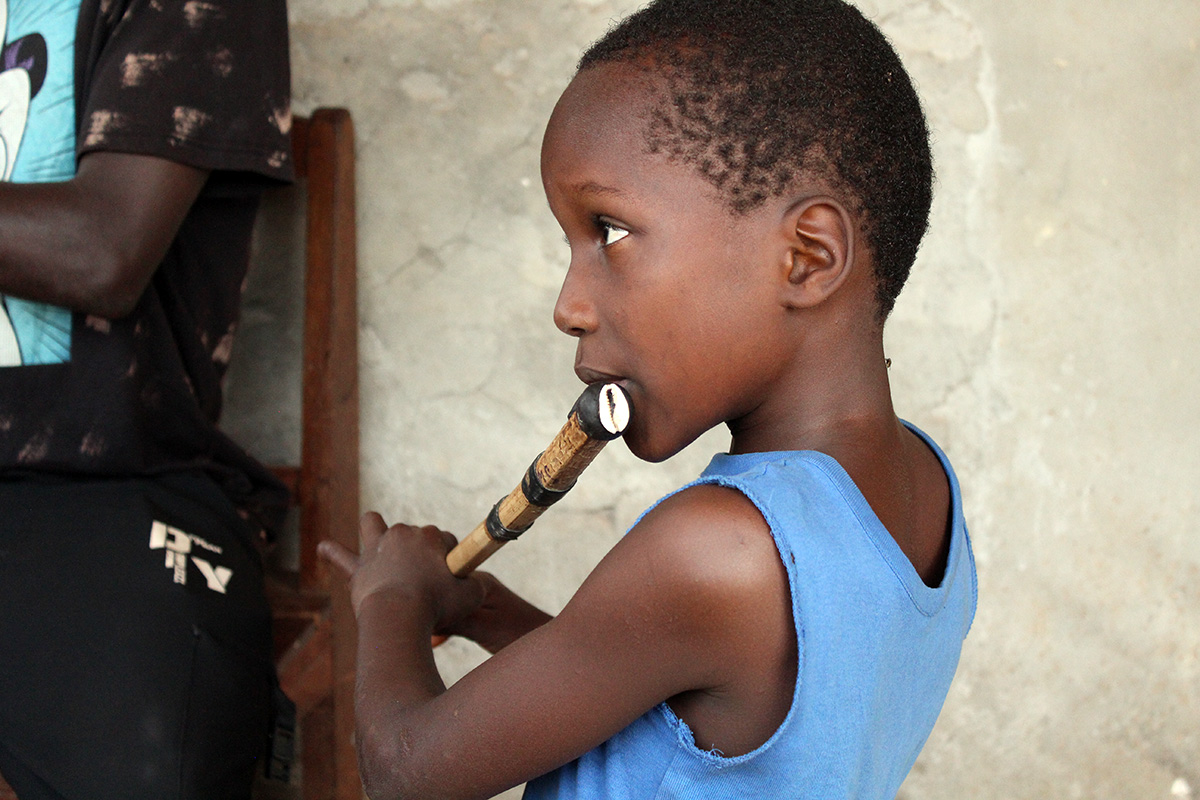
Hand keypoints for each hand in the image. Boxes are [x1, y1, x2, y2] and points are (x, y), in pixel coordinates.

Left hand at [319, 512, 486, 631]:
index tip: (451, 577)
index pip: (444, 540)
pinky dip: (332, 553)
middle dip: (418, 551)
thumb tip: (474, 584)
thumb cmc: (436, 605)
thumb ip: (476, 585)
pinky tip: (323, 549)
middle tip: (424, 580)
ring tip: (381, 546)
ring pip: (373, 526)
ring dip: (376, 530)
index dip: (449, 559)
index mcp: (430, 536)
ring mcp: (376, 548)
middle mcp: (401, 534)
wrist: (399, 616)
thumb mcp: (471, 596)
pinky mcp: (358, 569)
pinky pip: (340, 556)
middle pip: (413, 535)